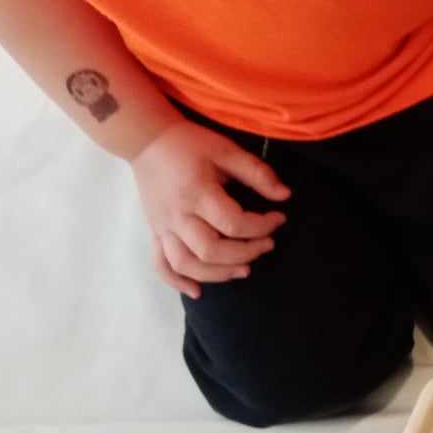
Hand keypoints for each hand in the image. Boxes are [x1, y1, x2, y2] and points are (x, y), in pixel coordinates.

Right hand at [130, 121, 289, 298]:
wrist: (146, 140)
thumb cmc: (190, 143)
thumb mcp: (227, 150)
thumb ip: (257, 172)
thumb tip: (285, 196)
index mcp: (197, 193)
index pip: (234, 223)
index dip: (262, 226)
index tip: (279, 218)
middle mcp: (178, 216)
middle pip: (210, 251)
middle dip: (245, 253)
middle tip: (267, 245)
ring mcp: (163, 227)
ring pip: (186, 264)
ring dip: (217, 274)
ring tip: (244, 270)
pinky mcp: (154, 232)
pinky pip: (160, 265)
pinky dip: (177, 282)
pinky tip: (197, 292)